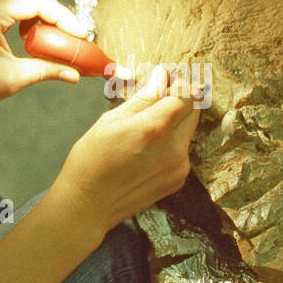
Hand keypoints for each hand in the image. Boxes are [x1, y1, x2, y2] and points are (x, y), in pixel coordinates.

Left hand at [0, 0, 89, 120]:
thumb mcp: (13, 79)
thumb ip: (48, 70)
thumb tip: (75, 73)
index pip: (38, 3)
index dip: (64, 19)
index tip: (80, 36)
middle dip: (56, 13)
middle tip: (70, 38)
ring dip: (44, 13)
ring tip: (53, 39)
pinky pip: (15, 0)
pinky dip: (30, 14)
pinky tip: (33, 35)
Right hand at [44, 65, 200, 242]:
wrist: (88, 206)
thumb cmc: (91, 161)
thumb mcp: (111, 121)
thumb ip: (144, 98)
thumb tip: (161, 76)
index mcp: (155, 128)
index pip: (187, 93)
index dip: (179, 81)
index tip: (167, 77)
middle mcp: (174, 148)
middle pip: (194, 110)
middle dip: (180, 98)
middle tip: (158, 94)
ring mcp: (179, 166)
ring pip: (188, 130)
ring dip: (175, 120)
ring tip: (146, 125)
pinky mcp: (178, 179)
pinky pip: (182, 150)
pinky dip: (171, 141)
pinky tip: (146, 148)